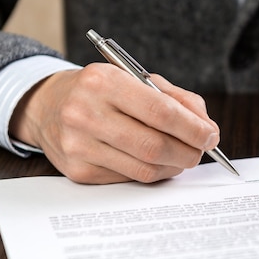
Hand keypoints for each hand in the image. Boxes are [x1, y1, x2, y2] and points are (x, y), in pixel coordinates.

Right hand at [9, 63, 219, 183]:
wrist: (48, 106)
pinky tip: (155, 162)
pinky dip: (152, 173)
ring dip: (174, 166)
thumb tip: (208, 129)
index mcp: (103, 82)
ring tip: (181, 156)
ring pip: (145, 168)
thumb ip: (177, 100)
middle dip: (188, 152)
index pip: (160, 111)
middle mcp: (85, 113)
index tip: (211, 136)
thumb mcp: (137, 80)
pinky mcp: (78, 171)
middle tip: (200, 150)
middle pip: (154, 146)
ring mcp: (79, 145)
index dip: (192, 128)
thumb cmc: (102, 92)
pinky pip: (130, 178)